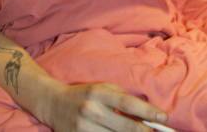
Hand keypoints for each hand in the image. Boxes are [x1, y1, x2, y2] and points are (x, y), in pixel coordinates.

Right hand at [49, 82, 167, 130]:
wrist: (53, 103)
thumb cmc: (84, 94)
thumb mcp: (101, 88)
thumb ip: (122, 98)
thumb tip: (147, 114)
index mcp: (97, 93)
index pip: (126, 102)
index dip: (147, 110)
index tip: (163, 117)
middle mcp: (91, 110)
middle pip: (125, 126)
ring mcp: (84, 128)